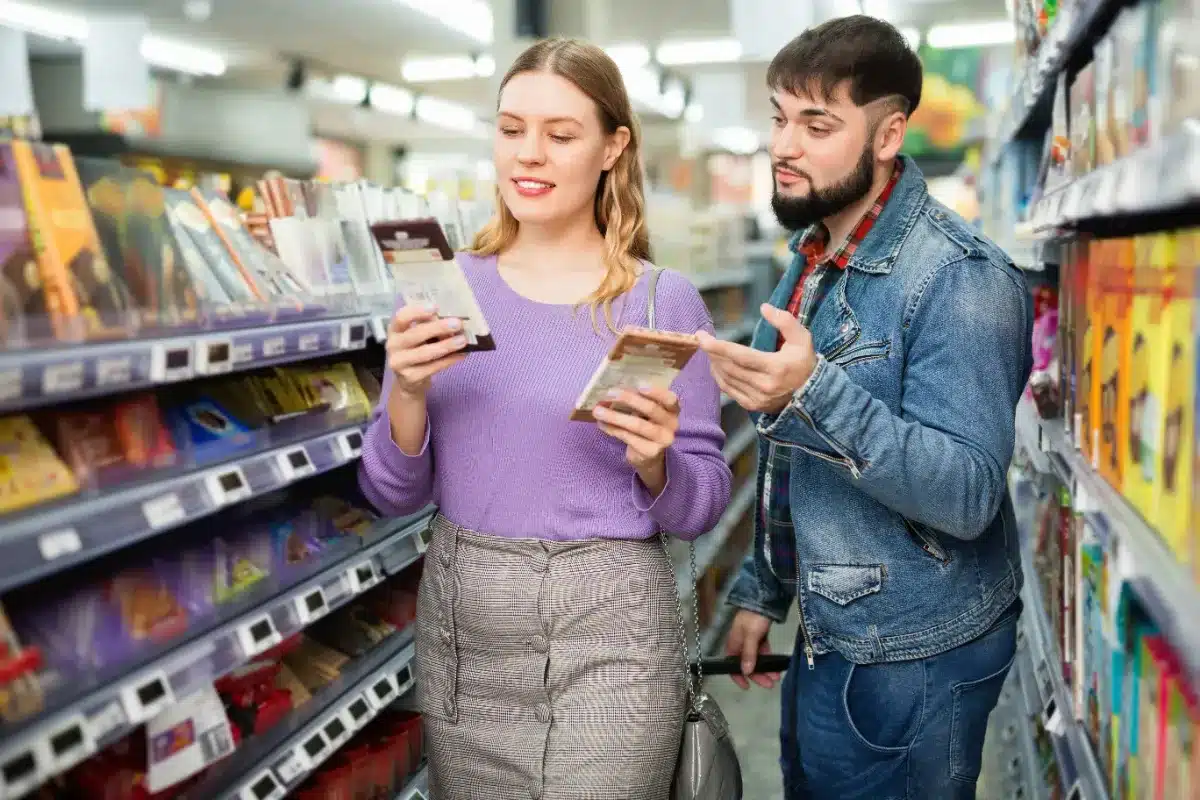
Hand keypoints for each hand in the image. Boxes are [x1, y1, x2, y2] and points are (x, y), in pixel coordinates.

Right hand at [387, 304, 467, 398]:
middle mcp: (393, 345)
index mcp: (395, 330)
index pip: (401, 317)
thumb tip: (452, 320)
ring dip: (446, 345)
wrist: (408, 380)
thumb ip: (430, 326)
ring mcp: (399, 363)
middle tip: (457, 323)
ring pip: (425, 353)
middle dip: (438, 328)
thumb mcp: (419, 335)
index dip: (417, 311)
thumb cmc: (417, 350)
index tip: (436, 307)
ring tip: (462, 340)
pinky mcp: (410, 377)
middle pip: (415, 334)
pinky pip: (433, 367)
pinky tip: (462, 354)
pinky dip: (449, 360)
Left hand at [593, 386, 679, 472]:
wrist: (649, 454)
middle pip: (651, 409)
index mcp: (672, 409)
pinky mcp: (650, 452)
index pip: (670, 399)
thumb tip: (613, 391)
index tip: (639, 385)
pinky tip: (602, 424)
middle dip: (628, 399)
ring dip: (615, 416)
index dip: (656, 392)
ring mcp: (663, 440)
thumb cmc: (645, 424)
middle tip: (609, 394)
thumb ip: (637, 401)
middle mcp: (672, 424)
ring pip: (638, 425)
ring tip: (598, 411)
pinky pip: (628, 437)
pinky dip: (613, 429)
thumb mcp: (645, 411)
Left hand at [696, 303, 816, 413]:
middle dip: (713, 353)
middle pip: (730, 367)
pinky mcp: (753, 406)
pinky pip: (729, 391)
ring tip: (709, 351)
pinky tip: (716, 367)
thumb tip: (764, 307)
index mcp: (776, 368)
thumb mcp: (802, 338)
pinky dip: (719, 378)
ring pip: (727, 379)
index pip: (741, 356)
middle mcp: (765, 385)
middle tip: (703, 341)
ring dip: (714, 364)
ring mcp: (758, 398)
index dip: (719, 347)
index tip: (702, 338)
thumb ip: (784, 321)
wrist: (812, 394)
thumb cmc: (804, 362)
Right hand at [726, 610, 781, 688]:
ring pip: (756, 660)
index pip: (732, 665)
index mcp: (733, 644)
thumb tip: (746, 672)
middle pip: (747, 665)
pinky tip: (776, 665)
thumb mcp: (751, 636)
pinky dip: (768, 659)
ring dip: (765, 669)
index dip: (738, 677)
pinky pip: (763, 652)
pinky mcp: (759, 637)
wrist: (763, 599)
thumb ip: (749, 654)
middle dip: (758, 676)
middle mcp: (740, 644)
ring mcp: (750, 640)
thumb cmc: (754, 618)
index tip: (747, 687)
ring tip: (776, 677)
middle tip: (770, 684)